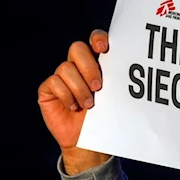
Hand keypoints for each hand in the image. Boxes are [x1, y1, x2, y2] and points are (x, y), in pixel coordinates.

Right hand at [38, 29, 110, 174]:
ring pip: (66, 68)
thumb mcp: (115, 96)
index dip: (97, 38)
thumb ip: (116, 79)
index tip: (104, 48)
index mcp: (97, 62)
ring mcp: (62, 76)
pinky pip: (54, 82)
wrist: (89, 142)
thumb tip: (131, 66)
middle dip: (89, 66)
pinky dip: (67, 95)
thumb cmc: (106, 117)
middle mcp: (78, 66)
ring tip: (89, 104)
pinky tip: (74, 106)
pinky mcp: (48, 89)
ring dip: (80, 88)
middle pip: (77, 48)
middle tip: (99, 86)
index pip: (95, 39)